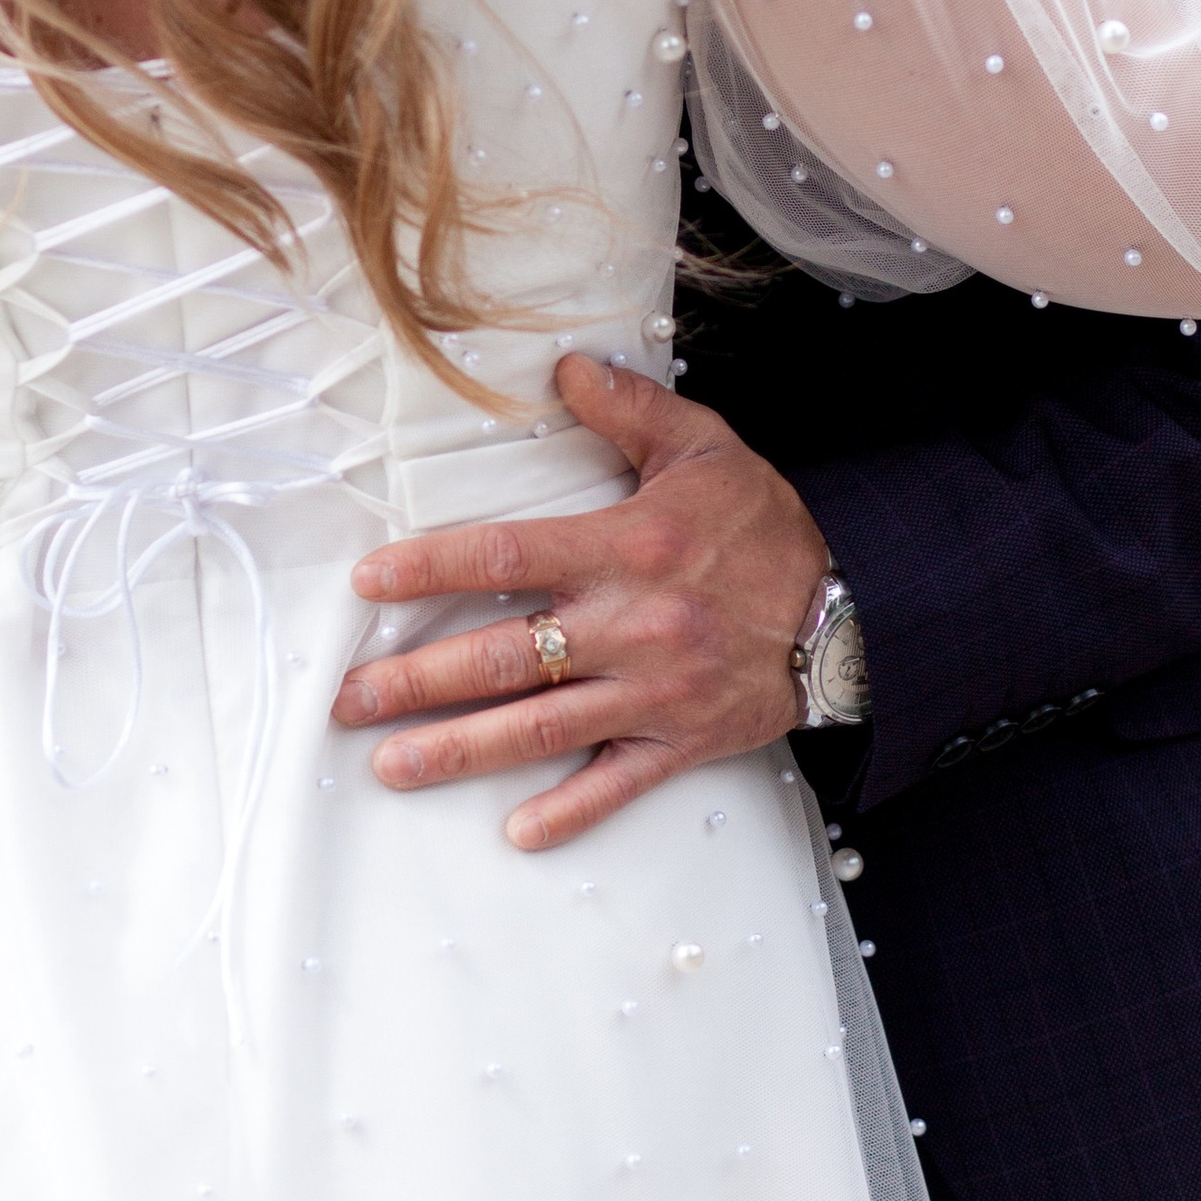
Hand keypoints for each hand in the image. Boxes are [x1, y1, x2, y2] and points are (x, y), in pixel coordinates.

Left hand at [329, 353, 828, 849]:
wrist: (852, 610)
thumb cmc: (766, 525)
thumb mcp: (704, 446)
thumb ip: (629, 408)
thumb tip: (563, 368)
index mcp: (626, 547)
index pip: (506, 553)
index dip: (430, 567)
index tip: (368, 582)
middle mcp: (630, 624)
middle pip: (502, 657)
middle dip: (415, 682)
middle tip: (347, 700)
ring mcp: (652, 690)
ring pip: (539, 728)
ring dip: (459, 751)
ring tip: (392, 765)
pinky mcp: (681, 739)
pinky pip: (618, 782)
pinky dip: (569, 810)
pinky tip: (516, 832)